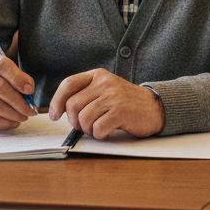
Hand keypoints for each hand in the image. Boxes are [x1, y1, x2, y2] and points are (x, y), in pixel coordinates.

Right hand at [0, 53, 37, 129]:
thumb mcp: (9, 73)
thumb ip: (20, 79)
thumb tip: (29, 91)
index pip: (2, 65)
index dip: (18, 78)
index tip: (30, 90)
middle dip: (19, 102)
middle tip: (30, 111)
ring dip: (12, 114)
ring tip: (23, 117)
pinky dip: (3, 122)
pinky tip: (12, 123)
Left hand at [48, 69, 164, 138]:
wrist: (155, 107)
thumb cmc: (126, 102)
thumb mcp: (105, 90)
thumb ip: (86, 94)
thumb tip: (59, 109)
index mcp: (98, 75)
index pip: (68, 84)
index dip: (57, 101)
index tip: (54, 115)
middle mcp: (105, 83)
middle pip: (73, 104)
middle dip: (74, 121)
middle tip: (84, 126)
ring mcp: (114, 96)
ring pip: (83, 118)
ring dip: (87, 129)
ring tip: (98, 128)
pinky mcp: (121, 111)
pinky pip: (98, 128)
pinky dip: (99, 134)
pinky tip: (108, 131)